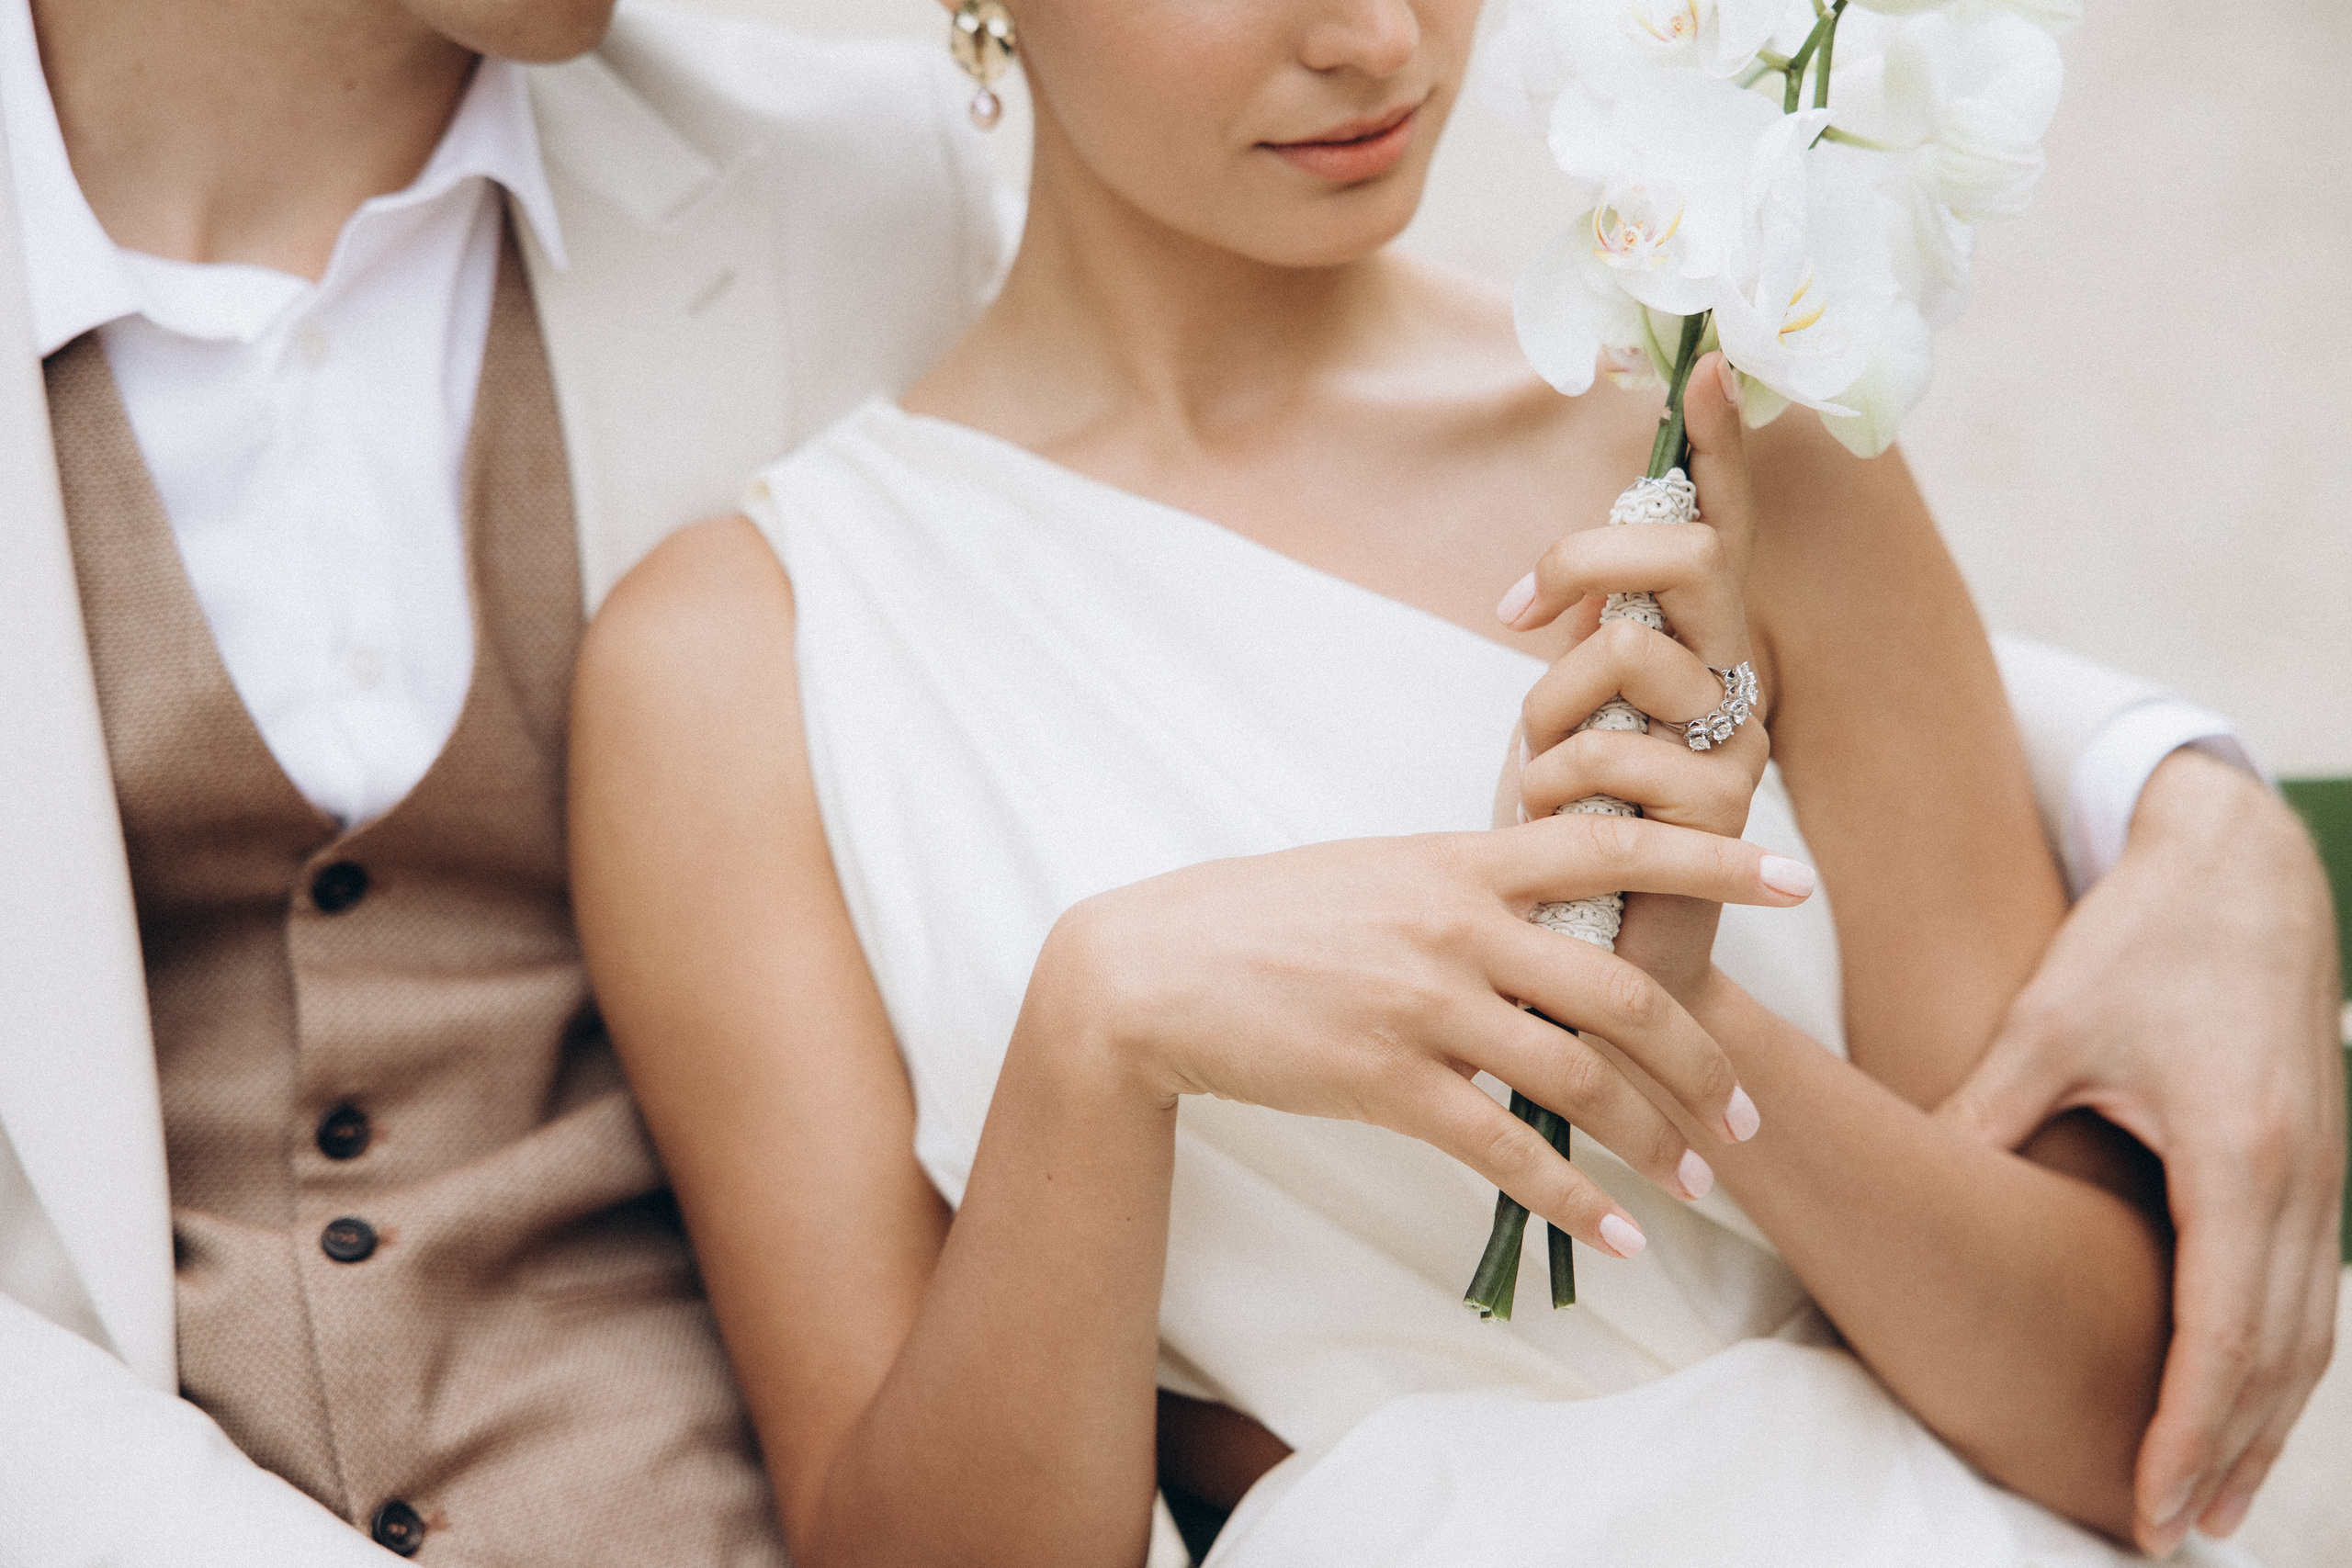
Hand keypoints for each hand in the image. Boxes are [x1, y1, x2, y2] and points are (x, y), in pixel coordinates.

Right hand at [1046, 811, 1808, 1255]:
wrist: (1155, 971)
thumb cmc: (1268, 917)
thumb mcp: (1380, 873)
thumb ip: (1471, 886)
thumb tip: (1555, 909)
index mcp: (1462, 859)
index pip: (1613, 845)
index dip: (1712, 863)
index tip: (1792, 881)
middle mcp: (1456, 926)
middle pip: (1622, 989)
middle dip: (1702, 1059)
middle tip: (1744, 1111)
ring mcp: (1423, 1004)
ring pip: (1578, 1076)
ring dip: (1652, 1138)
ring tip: (1695, 1181)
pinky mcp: (1386, 1080)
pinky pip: (1506, 1149)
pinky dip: (1575, 1199)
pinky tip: (1619, 1233)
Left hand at [1495, 353, 1769, 999]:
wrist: (1584, 966)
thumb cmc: (1562, 842)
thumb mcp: (1559, 723)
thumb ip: (1580, 649)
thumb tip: (1570, 589)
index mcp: (1692, 648)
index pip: (1717, 528)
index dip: (1719, 447)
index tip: (1710, 363)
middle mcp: (1731, 680)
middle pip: (1690, 555)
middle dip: (1590, 562)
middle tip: (1519, 616)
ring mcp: (1736, 746)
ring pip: (1628, 655)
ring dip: (1547, 708)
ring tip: (1535, 778)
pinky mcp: (1720, 814)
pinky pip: (1614, 752)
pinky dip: (1550, 781)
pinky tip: (1549, 827)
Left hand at [1936, 749, 2345, 1554]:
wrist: (2241, 867)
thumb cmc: (2140, 940)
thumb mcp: (2050, 1025)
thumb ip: (1989, 1112)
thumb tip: (1914, 1178)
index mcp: (2241, 1155)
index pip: (2222, 1329)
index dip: (2185, 1425)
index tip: (2144, 1499)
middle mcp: (2303, 1182)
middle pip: (2278, 1357)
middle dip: (2225, 1454)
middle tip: (2166, 1536)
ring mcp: (2325, 1179)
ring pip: (2307, 1335)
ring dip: (2262, 1425)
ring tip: (2205, 1505)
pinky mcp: (2320, 1168)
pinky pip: (2309, 1291)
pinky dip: (2279, 1363)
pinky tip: (2241, 1404)